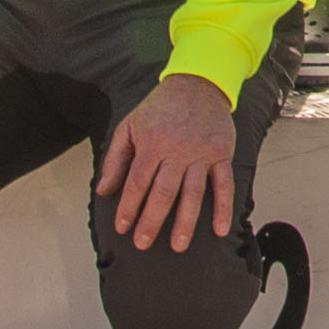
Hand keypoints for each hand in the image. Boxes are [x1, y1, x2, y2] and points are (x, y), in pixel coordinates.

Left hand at [99, 73, 239, 251]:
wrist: (198, 83)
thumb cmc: (160, 107)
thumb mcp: (129, 126)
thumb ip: (115, 159)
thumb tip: (103, 190)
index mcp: (152, 143)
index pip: (138, 182)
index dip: (129, 206)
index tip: (122, 227)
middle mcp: (177, 150)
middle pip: (163, 192)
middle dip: (152, 220)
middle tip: (143, 243)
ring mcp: (201, 153)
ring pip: (193, 192)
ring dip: (186, 221)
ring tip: (178, 245)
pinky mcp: (221, 154)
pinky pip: (224, 184)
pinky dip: (223, 207)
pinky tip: (219, 229)